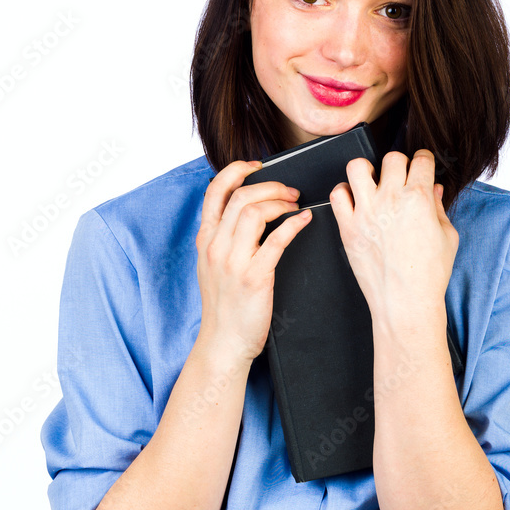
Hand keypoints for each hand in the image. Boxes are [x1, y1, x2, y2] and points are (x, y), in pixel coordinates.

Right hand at [195, 160, 312, 363]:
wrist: (223, 343)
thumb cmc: (224, 306)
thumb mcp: (212, 267)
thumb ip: (222, 238)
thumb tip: (245, 212)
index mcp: (205, 240)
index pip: (214, 191)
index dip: (236, 171)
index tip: (256, 165)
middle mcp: (216, 246)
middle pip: (241, 196)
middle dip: (270, 185)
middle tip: (289, 191)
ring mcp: (233, 261)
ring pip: (255, 211)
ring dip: (281, 202)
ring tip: (295, 205)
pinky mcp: (254, 277)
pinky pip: (277, 239)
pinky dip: (294, 224)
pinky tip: (304, 221)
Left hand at [329, 149, 458, 322]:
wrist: (405, 302)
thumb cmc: (429, 275)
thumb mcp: (447, 237)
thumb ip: (438, 207)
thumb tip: (433, 188)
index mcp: (418, 199)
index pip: (420, 160)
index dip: (424, 161)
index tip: (421, 166)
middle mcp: (390, 200)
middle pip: (391, 158)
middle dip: (398, 165)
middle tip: (398, 179)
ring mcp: (365, 212)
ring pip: (357, 166)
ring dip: (367, 171)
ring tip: (372, 183)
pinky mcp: (347, 227)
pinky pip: (337, 194)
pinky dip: (344, 193)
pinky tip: (354, 202)